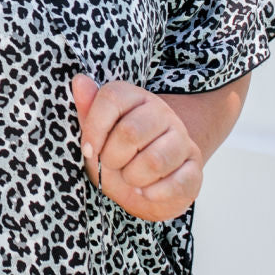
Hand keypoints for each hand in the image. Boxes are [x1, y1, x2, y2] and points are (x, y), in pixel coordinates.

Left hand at [70, 76, 203, 222]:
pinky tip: (147, 190)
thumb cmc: (117, 158)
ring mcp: (182, 140)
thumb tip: (80, 80)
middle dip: (112, 157)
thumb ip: (87, 109)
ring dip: (133, 177)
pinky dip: (153, 193)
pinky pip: (175, 183)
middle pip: (130, 131)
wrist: (144, 189)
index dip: (94, 128)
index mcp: (136, 98)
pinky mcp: (194, 168)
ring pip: (154, 161)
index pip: (111, 98)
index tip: (89, 149)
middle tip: (112, 165)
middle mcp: (162, 113)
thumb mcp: (96, 136)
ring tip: (130, 178)